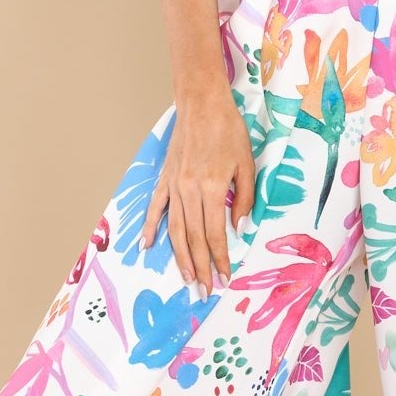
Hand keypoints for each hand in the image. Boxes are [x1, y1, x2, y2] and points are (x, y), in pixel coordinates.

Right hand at [140, 83, 255, 294]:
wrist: (202, 104)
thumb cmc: (229, 131)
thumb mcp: (247, 164)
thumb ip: (243, 199)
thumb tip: (239, 229)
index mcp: (213, 188)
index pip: (216, 234)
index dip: (220, 259)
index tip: (224, 279)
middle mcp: (189, 191)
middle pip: (194, 239)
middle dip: (200, 268)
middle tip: (204, 291)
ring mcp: (174, 186)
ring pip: (175, 230)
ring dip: (180, 258)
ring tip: (185, 279)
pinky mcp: (164, 179)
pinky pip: (156, 208)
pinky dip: (152, 229)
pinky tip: (148, 246)